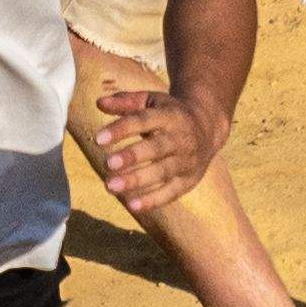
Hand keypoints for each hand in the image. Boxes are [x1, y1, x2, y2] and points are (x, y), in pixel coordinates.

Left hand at [87, 76, 217, 214]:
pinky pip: (171, 192)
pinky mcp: (188, 180)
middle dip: (132, 156)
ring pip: (162, 172)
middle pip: (156, 148)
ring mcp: (187, 161)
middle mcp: (181, 138)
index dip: (122, 129)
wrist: (207, 128)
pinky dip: (152, 200)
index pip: (144, 121)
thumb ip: (126, 102)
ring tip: (110, 186)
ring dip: (137, 180)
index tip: (98, 139)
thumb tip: (99, 103)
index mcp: (170, 115)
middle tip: (108, 164)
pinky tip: (131, 205)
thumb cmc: (169, 113)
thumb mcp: (151, 101)